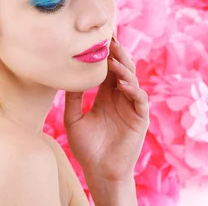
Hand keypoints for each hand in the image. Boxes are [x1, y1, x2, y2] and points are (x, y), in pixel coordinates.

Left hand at [63, 36, 148, 181]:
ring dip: (124, 67)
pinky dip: (132, 89)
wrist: (98, 171)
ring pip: (132, 79)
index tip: (98, 37)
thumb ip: (72, 98)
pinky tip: (121, 83)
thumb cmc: (86, 148)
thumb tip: (67, 76)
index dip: (105, 54)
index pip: (108, 69)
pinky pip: (139, 99)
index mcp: (106, 95)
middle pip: (122, 68)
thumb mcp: (74, 119)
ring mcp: (131, 107)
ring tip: (114, 57)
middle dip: (117, 53)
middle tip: (109, 38)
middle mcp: (120, 97)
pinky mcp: (140, 119)